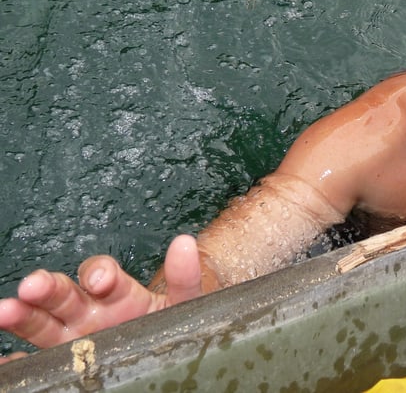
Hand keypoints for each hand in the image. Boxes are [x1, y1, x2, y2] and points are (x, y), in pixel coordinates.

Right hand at [0, 234, 202, 361]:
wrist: (173, 350)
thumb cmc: (174, 322)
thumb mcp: (186, 301)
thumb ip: (185, 277)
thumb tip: (185, 243)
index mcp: (118, 293)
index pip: (101, 274)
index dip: (99, 273)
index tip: (101, 281)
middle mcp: (90, 311)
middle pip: (64, 293)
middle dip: (48, 287)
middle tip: (32, 286)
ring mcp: (75, 337)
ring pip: (43, 323)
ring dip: (23, 315)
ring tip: (5, 311)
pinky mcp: (66, 363)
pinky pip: (36, 363)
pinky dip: (16, 362)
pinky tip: (6, 362)